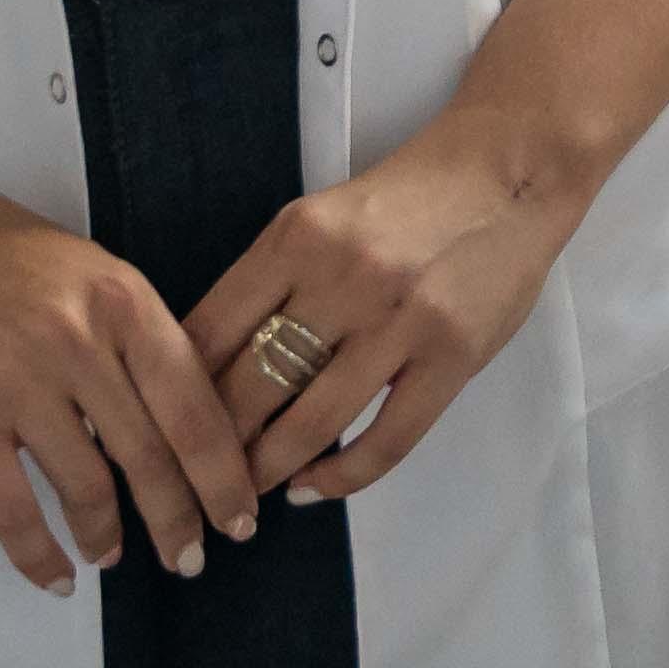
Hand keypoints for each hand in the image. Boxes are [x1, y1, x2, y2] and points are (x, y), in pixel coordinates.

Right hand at [0, 117, 264, 593]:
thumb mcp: (92, 273)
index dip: (224, 473)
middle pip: (150, 455)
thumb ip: (137, 340)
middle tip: (189, 558)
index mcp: (125, 302)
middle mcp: (81, 343)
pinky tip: (55, 577)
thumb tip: (183, 425)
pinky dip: (37, 554)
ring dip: (107, 535)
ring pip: (87, 487)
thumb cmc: (1, 253)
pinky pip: (12, 509)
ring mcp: (19, 383)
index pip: (194, 404)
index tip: (241, 515)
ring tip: (113, 555)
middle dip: (179, 519)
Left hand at [186, 108, 591, 502]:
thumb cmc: (410, 196)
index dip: (174, 394)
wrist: (509, 169)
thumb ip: (273, 281)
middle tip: (192, 483)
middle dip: (212, 447)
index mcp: (297, 235)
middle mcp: (342, 277)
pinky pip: (386, 439)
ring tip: (244, 498)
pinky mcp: (451, 356)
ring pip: (310, 422)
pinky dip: (342, 476)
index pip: (211, 330)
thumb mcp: (323, 218)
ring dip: (267, 471)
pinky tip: (315, 487)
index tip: (158, 431)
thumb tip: (210, 364)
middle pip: (251, 384)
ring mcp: (400, 320)